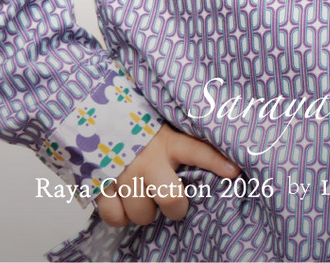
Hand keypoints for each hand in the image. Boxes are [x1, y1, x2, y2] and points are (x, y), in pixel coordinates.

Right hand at [95, 124, 239, 227]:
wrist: (95, 113)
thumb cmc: (136, 124)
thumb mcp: (164, 124)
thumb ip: (184, 138)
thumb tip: (220, 153)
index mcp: (167, 141)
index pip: (197, 150)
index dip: (216, 162)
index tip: (234, 171)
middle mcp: (147, 159)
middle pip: (171, 198)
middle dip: (175, 206)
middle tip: (172, 199)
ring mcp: (123, 174)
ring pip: (142, 213)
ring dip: (144, 209)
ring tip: (142, 192)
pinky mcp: (101, 185)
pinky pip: (114, 217)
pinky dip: (119, 214)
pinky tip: (121, 199)